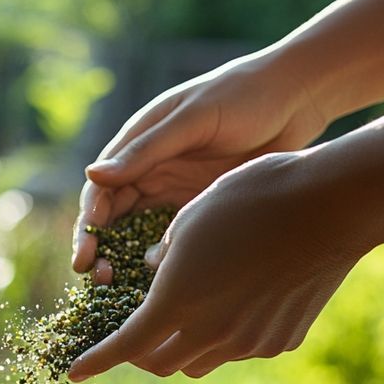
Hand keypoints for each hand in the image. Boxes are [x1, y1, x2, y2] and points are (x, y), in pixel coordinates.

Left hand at [68, 152, 369, 380]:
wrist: (331, 207)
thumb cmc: (250, 199)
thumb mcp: (189, 219)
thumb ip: (163, 257)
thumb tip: (154, 271)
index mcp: (177, 301)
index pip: (125, 345)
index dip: (96, 361)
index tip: (75, 371)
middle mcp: (212, 333)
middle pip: (161, 364)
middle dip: (140, 354)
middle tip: (134, 332)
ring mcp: (250, 342)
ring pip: (200, 361)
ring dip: (183, 345)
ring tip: (189, 308)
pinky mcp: (280, 340)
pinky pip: (240, 348)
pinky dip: (225, 334)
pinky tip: (239, 299)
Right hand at [72, 51, 329, 278]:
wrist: (298, 97)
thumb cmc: (242, 96)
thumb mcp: (193, 120)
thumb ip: (146, 150)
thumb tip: (92, 175)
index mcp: (138, 144)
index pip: (99, 191)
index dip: (88, 225)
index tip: (84, 255)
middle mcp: (150, 170)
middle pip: (112, 219)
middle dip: (100, 249)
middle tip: (98, 278)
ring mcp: (176, 192)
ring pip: (137, 233)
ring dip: (124, 260)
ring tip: (118, 287)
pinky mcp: (202, 208)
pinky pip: (173, 239)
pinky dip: (162, 260)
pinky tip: (162, 282)